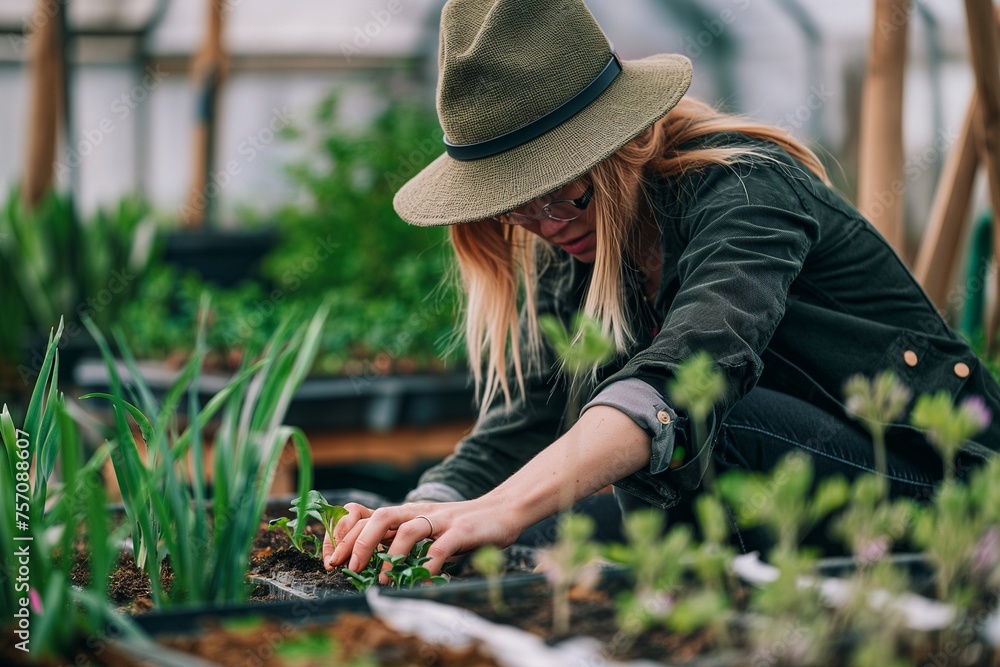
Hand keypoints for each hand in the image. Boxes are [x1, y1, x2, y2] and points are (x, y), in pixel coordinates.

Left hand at [323, 498, 522, 583]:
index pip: (365, 515)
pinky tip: (422, 582)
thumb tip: (366, 557)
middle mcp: (419, 512)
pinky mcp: (462, 530)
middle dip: (359, 543)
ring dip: (390, 556)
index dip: (344, 535)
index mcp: (407, 513)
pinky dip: (428, 567)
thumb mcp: (425, 528)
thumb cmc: (460, 526)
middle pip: (381, 518)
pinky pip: (441, 548)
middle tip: (349, 568)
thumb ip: (400, 538)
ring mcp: (441, 520)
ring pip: (407, 529)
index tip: (333, 559)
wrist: (502, 510)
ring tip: (382, 579)